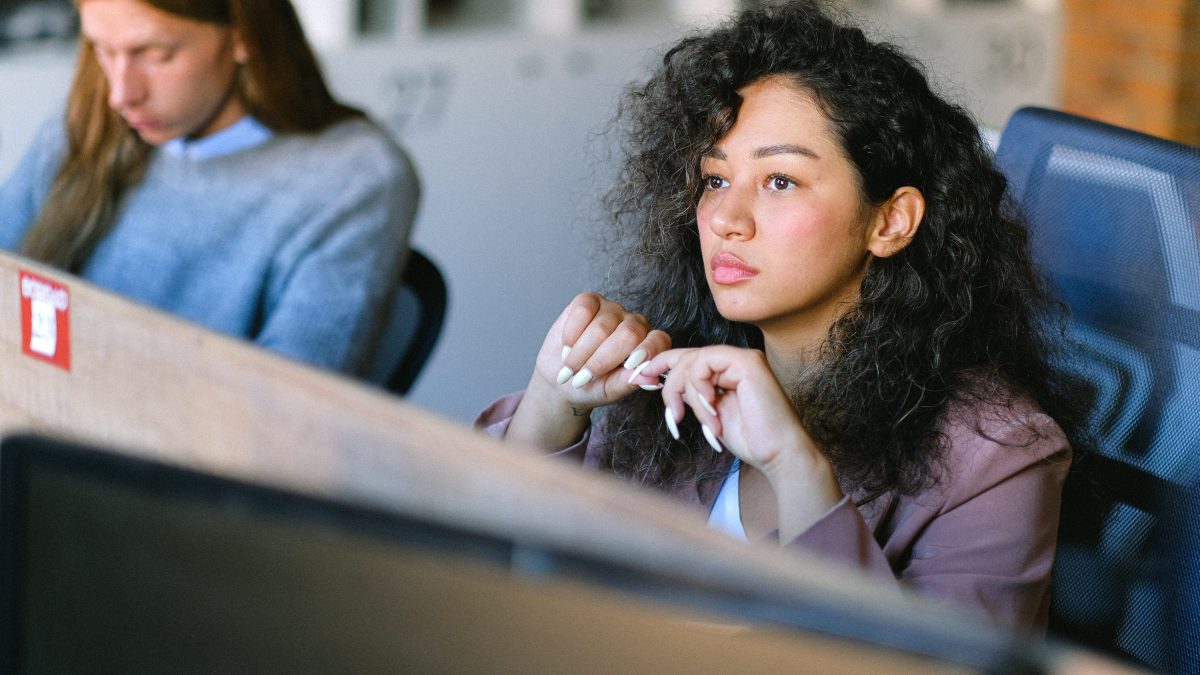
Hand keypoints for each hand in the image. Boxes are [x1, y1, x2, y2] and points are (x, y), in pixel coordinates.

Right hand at [508, 293, 670, 450]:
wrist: (561, 376)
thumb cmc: (591, 386)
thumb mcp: (610, 390)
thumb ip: (629, 382)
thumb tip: (651, 379)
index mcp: (648, 346)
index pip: (658, 340)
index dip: (646, 351)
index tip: (628, 366)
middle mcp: (634, 324)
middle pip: (628, 334)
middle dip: (601, 360)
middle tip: (583, 378)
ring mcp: (612, 310)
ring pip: (602, 326)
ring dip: (581, 352)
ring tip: (571, 367)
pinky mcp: (589, 300)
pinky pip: (583, 309)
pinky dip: (571, 333)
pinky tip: (567, 346)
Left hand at [633, 345, 842, 539]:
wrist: (778, 454)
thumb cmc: (750, 439)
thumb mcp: (709, 413)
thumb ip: (691, 394)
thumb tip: (661, 382)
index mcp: (726, 370)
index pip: (686, 358)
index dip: (659, 366)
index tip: (638, 379)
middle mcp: (734, 359)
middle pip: (684, 357)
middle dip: (669, 385)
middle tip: (673, 415)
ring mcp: (742, 358)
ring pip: (691, 361)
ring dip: (686, 394)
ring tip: (696, 421)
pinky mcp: (746, 362)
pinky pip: (704, 365)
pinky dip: (699, 390)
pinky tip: (710, 412)